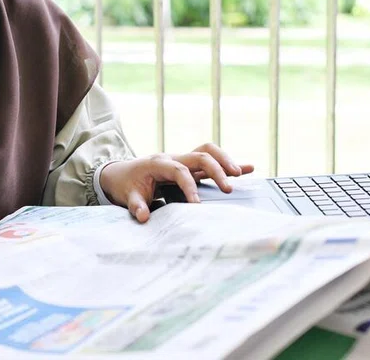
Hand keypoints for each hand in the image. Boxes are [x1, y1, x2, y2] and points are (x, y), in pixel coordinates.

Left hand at [98, 143, 254, 222]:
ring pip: (208, 152)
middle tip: (227, 188)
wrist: (121, 173)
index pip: (179, 170)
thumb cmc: (126, 184)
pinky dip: (229, 163)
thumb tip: (143, 217)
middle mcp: (173, 157)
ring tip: (239, 174)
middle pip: (200, 155)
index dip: (189, 186)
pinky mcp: (189, 165)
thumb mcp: (127, 196)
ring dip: (224, 160)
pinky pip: (211, 160)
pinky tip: (248, 169)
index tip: (196, 205)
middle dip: (216, 170)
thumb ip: (136, 206)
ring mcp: (182, 159)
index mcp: (158, 163)